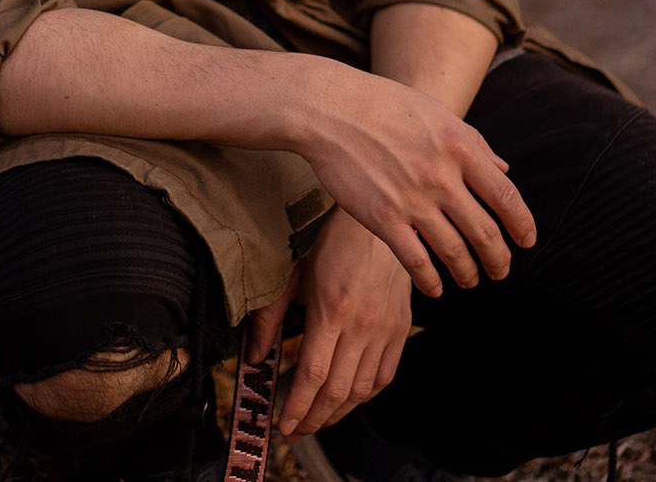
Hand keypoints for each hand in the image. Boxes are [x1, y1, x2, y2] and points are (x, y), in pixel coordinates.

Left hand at [248, 209, 412, 437]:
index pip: (313, 375)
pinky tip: (348, 399)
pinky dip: (365, 396)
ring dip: (338, 413)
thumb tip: (255, 357)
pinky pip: (385, 377)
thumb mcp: (293, 275)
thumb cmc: (332, 245)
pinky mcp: (400, 329)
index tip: (284, 425)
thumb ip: (270, 317)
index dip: (298, 407)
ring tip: (318, 419)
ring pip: (361, 390)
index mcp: (331, 310)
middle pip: (337, 391)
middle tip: (296, 430)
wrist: (375, 224)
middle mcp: (361, 325)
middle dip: (313, 419)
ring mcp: (385, 329)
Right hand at [301, 66, 535, 299]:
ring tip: (470, 279)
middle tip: (501, 270)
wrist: (331, 109)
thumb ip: (474, 142)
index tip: (527, 242)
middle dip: (499, 259)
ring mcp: (412, 199)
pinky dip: (431, 282)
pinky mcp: (383, 217)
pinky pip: (417, 262)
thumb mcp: (437, 113)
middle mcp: (442, 175)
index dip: (523, 225)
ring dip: (468, 273)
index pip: (507, 197)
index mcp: (460, 146)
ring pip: (455, 252)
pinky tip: (435, 288)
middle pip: (486, 232)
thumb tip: (504, 170)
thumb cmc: (384, 104)